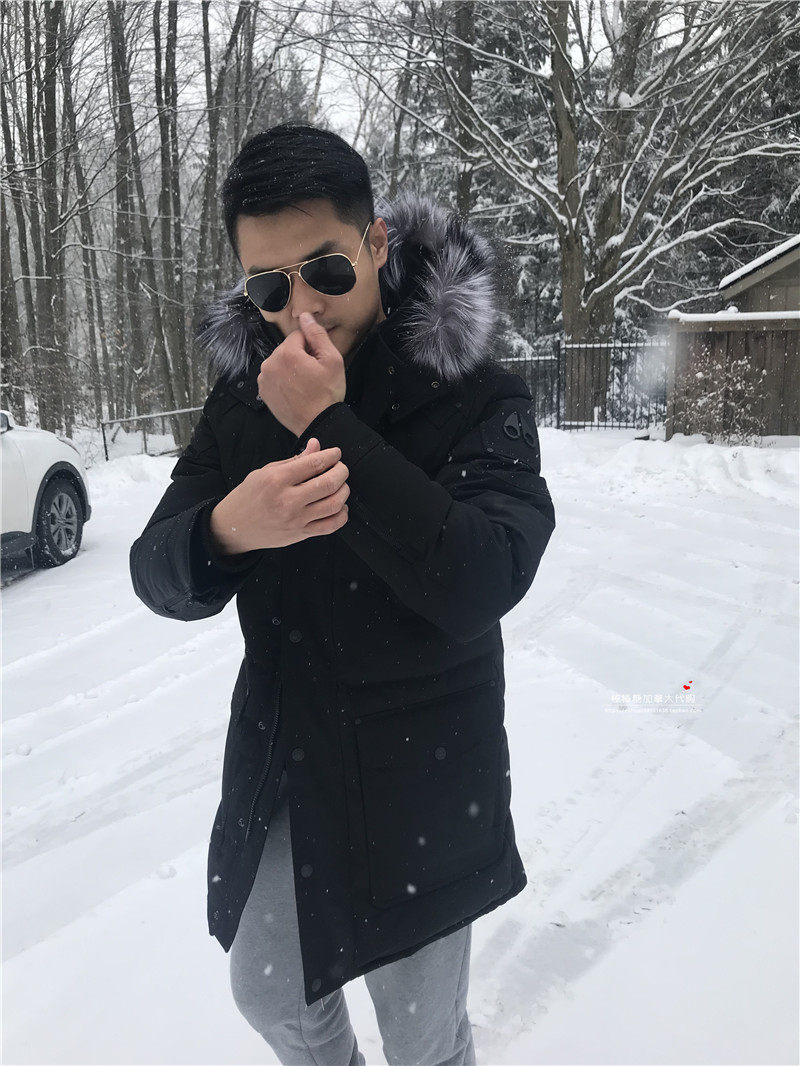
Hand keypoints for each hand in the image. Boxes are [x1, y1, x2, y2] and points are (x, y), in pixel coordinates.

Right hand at [209, 438, 349, 552]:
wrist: (235, 527)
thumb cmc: (250, 496)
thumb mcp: (266, 472)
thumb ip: (294, 460)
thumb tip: (316, 445)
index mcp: (276, 480)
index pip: (314, 463)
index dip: (331, 455)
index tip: (336, 453)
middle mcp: (287, 500)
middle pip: (328, 483)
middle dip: (342, 471)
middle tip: (341, 468)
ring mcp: (295, 519)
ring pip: (334, 505)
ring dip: (344, 491)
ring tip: (341, 485)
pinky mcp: (300, 534)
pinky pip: (330, 526)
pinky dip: (342, 515)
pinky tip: (340, 507)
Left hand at [257, 311, 345, 436]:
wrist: (317, 423)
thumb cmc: (327, 394)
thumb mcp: (332, 360)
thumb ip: (317, 334)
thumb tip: (305, 316)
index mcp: (286, 353)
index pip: (299, 336)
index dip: (312, 347)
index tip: (318, 362)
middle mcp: (270, 363)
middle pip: (288, 348)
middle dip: (300, 357)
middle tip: (313, 375)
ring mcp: (265, 378)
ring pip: (280, 362)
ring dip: (291, 368)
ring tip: (304, 385)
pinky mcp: (264, 390)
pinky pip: (274, 376)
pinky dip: (283, 380)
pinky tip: (295, 391)